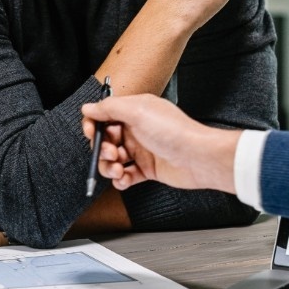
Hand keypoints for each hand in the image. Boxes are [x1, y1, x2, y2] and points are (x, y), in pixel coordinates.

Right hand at [81, 94, 238, 192]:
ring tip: (118, 170)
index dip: (93, 125)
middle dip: (102, 149)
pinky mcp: (147, 169)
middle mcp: (137, 130)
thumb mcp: (138, 111)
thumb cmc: (175, 132)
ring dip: (109, 167)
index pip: (104, 116)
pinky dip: (121, 180)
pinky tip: (125, 179)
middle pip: (106, 141)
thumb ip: (110, 108)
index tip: (91, 134)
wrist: (198, 157)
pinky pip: (126, 176)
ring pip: (113, 160)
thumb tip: (89, 107)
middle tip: (112, 153)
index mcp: (134, 112)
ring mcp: (142, 150)